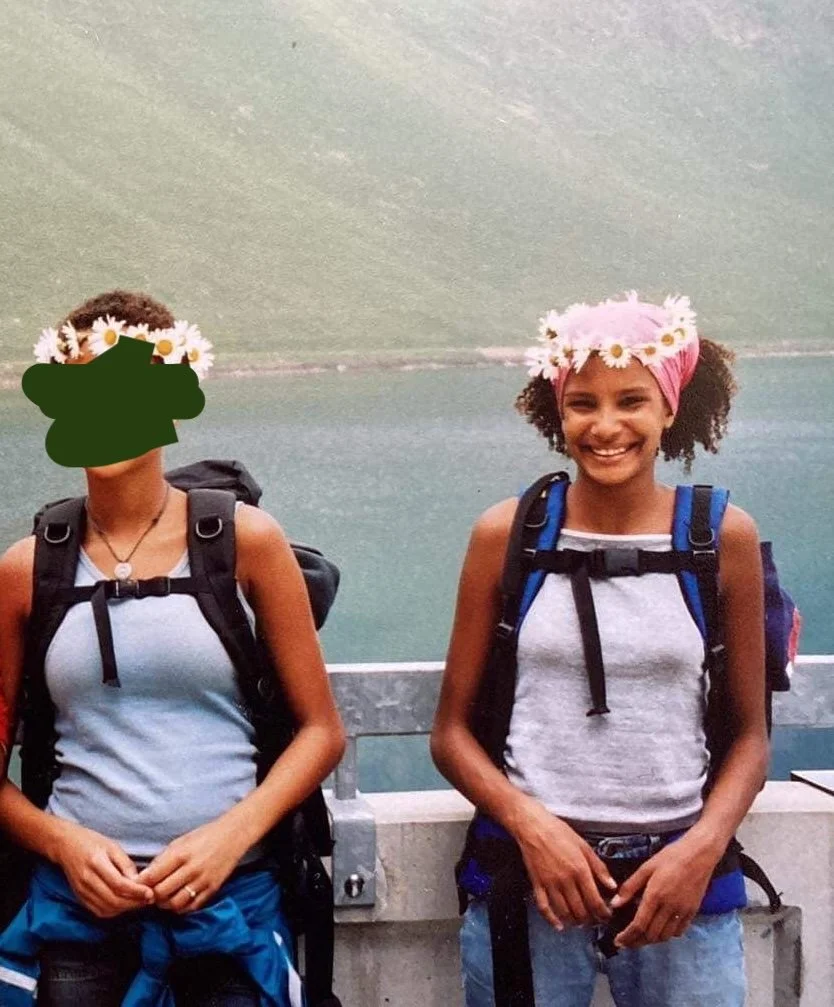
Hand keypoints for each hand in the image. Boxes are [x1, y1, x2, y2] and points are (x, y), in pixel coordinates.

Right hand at [54, 820, 153, 917]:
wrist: (66, 845)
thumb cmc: (92, 842)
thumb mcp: (113, 846)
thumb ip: (126, 864)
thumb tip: (139, 881)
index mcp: (96, 863)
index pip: (119, 885)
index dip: (136, 892)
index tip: (151, 893)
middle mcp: (87, 880)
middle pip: (113, 900)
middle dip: (134, 903)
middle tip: (149, 899)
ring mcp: (81, 891)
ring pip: (106, 908)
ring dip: (125, 909)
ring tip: (139, 902)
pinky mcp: (79, 897)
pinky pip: (98, 911)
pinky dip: (113, 911)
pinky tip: (124, 905)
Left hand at [137, 818, 249, 913]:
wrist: (233, 835)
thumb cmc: (204, 836)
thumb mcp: (180, 841)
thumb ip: (163, 859)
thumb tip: (145, 876)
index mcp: (181, 854)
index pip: (153, 876)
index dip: (141, 883)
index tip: (136, 884)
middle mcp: (192, 869)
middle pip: (161, 892)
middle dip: (151, 895)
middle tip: (148, 893)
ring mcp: (203, 881)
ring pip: (175, 903)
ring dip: (165, 904)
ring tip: (163, 898)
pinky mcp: (213, 889)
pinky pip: (192, 907)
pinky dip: (181, 907)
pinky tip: (177, 900)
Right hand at [512, 799, 616, 929]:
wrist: (533, 826)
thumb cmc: (559, 832)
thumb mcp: (584, 845)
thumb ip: (599, 867)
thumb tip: (612, 886)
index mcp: (580, 870)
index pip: (595, 900)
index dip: (603, 913)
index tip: (606, 915)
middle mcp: (566, 880)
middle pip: (580, 910)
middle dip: (590, 919)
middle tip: (594, 919)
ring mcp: (550, 884)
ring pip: (564, 912)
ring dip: (574, 921)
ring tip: (580, 922)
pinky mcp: (537, 884)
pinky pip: (544, 907)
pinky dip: (551, 920)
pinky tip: (558, 926)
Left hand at [611, 835, 719, 947]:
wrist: (699, 854)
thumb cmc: (671, 857)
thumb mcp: (646, 867)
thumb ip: (630, 887)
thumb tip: (615, 904)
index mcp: (655, 895)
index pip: (639, 924)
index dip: (628, 936)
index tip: (619, 941)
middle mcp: (669, 906)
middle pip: (652, 935)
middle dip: (637, 942)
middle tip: (627, 942)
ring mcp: (683, 911)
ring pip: (665, 936)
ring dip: (652, 940)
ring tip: (641, 938)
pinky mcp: (693, 911)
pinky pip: (679, 931)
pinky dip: (668, 935)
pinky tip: (661, 930)